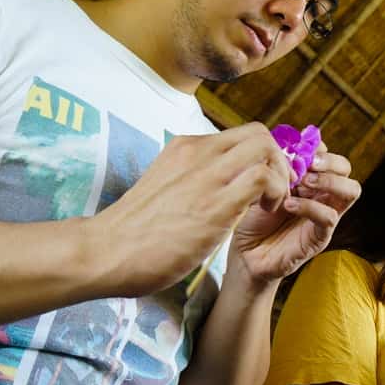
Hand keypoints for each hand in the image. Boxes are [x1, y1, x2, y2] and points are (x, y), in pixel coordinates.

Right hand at [89, 123, 293, 295]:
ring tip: (272, 204)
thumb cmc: (131, 232)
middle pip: (259, 133)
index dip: (262, 157)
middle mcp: (197, 152)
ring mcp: (206, 175)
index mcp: (184, 149)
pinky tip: (265, 214)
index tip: (264, 183)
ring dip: (281, 176)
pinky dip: (276, 192)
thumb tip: (209, 190)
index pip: (239, 135)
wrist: (104, 251)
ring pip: (265, 147)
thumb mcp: (163, 187)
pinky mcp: (215, 203)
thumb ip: (188, 180)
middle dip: (278, 161)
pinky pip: (263, 178)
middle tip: (275, 192)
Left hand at [227, 139, 360, 283]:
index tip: (294, 148)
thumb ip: (276, 165)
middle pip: (345, 168)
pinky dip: (310, 207)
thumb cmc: (253, 218)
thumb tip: (288, 144)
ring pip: (351, 190)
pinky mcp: (320, 237)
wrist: (245, 253)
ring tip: (303, 182)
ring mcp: (325, 215)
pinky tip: (288, 205)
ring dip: (329, 181)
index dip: (315, 147)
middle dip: (329, 160)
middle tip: (307, 163)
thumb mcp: (261, 184)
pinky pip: (329, 217)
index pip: (327, 154)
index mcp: (310, 179)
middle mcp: (322, 194)